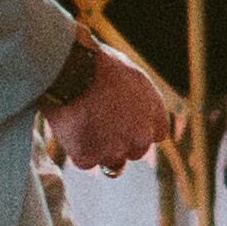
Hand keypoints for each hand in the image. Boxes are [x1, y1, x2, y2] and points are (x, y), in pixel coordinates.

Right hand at [37, 40, 173, 175]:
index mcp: (155, 115)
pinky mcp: (88, 158)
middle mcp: (141, 137)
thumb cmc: (98, 64)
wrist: (73, 71)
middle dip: (121, 142)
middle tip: (99, 122)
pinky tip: (70, 128)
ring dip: (100, 149)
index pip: (156, 135)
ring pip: (111, 161)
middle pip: (135, 151)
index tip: (125, 122)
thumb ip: (139, 99)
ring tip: (83, 124)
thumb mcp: (131, 75)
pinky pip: (84, 160)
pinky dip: (76, 149)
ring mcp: (115, 150)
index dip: (139, 129)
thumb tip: (132, 107)